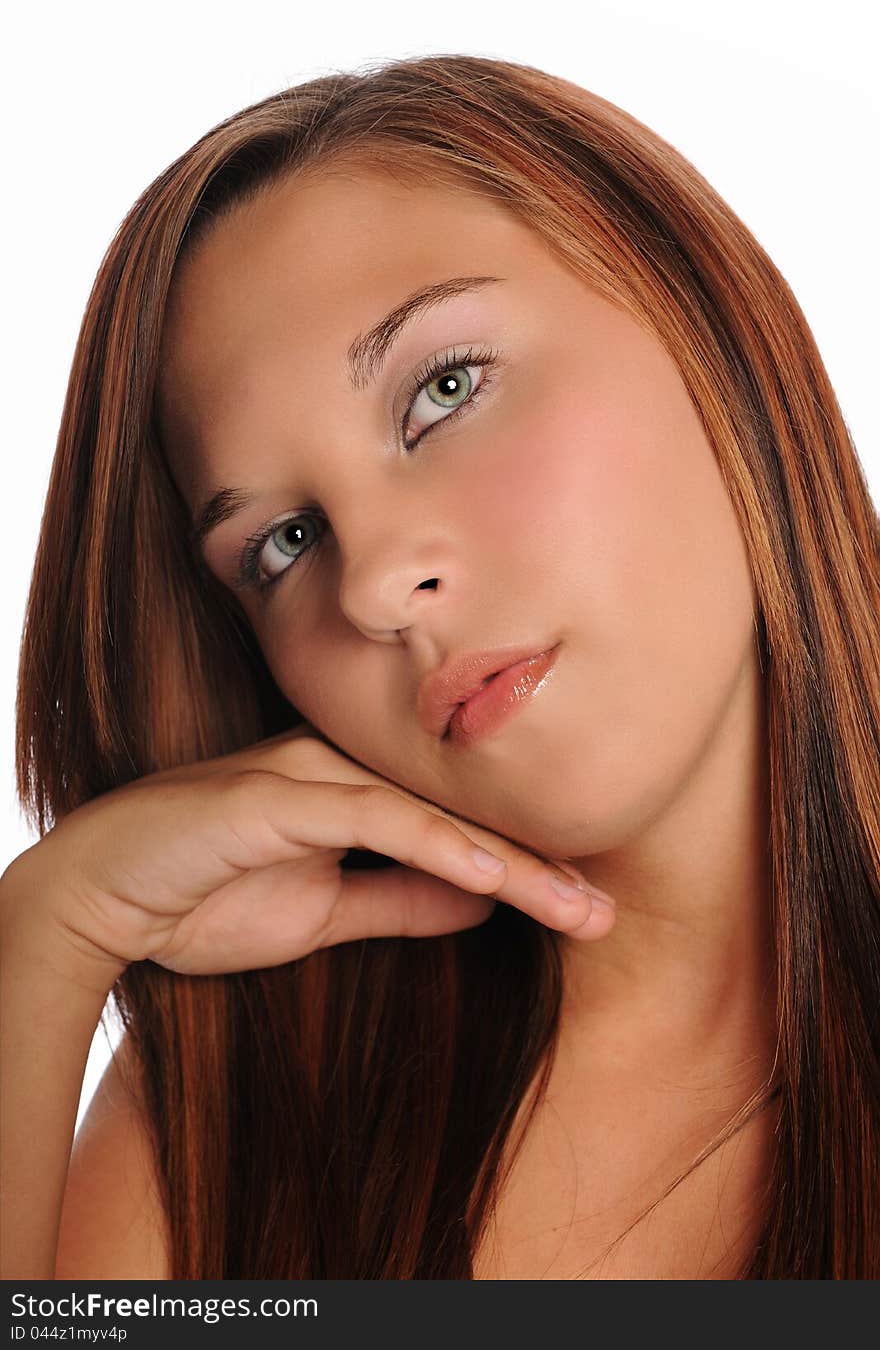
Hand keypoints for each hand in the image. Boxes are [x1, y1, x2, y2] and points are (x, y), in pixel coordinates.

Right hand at [2, 722, 613, 978]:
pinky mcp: (272, 796)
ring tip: (578, 907)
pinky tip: (493, 876)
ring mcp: (304, 773)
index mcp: (349, 788)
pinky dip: (436, 845)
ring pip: (430, 810)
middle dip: (538, 860)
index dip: (522, 859)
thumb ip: (398, 899)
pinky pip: (373, 817)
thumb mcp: (321, 914)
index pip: (453, 820)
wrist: (95, 898)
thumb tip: (483, 899)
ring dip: (510, 862)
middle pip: (458, 808)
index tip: (584, 905)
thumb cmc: (201, 897)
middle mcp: (336, 767)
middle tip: (608, 910)